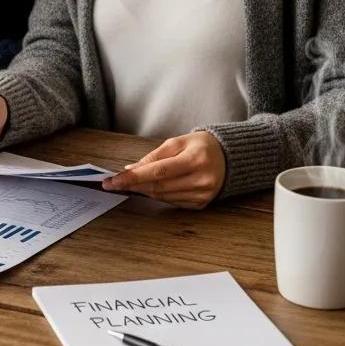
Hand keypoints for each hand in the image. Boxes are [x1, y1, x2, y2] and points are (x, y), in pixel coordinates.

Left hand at [101, 132, 225, 208]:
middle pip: (159, 186)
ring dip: (143, 190)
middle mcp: (201, 180)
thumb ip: (155, 155)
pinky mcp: (201, 204)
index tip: (114, 181)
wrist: (229, 158)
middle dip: (133, 185)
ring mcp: (202, 195)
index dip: (133, 177)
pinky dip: (158, 194)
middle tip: (114, 183)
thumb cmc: (202, 145)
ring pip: (163, 196)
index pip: (158, 172)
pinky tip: (150, 187)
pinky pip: (172, 202)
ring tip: (130, 183)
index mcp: (195, 160)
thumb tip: (132, 168)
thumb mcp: (178, 141)